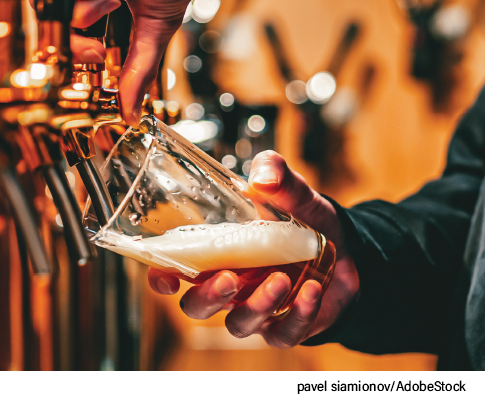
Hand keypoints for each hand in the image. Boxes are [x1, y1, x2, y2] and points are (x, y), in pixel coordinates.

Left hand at [53, 0, 234, 124]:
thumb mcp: (154, 27)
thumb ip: (137, 69)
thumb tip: (131, 112)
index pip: (68, 37)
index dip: (80, 53)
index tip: (100, 54)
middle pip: (54, 25)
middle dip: (82, 33)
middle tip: (111, 15)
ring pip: (56, 7)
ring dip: (93, 2)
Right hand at [147, 151, 359, 346]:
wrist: (348, 251)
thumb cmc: (304, 222)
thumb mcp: (294, 194)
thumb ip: (278, 176)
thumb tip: (263, 175)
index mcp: (215, 253)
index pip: (174, 270)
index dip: (162, 278)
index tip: (167, 277)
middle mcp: (228, 286)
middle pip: (197, 306)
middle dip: (208, 297)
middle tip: (229, 278)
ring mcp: (255, 310)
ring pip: (238, 324)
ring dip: (256, 306)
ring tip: (280, 279)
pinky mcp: (287, 327)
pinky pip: (283, 333)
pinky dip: (297, 315)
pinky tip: (312, 290)